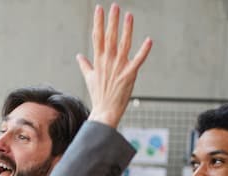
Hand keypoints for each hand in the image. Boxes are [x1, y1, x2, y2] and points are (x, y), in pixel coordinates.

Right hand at [77, 4, 151, 127]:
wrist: (105, 112)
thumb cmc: (98, 96)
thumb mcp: (89, 78)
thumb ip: (85, 65)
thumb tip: (79, 56)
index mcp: (98, 61)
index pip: (97, 37)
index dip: (98, 22)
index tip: (99, 9)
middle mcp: (108, 62)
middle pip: (109, 37)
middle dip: (112, 21)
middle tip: (114, 6)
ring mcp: (118, 68)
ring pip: (123, 44)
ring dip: (126, 29)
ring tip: (129, 15)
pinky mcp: (129, 75)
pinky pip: (137, 60)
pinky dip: (143, 51)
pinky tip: (148, 40)